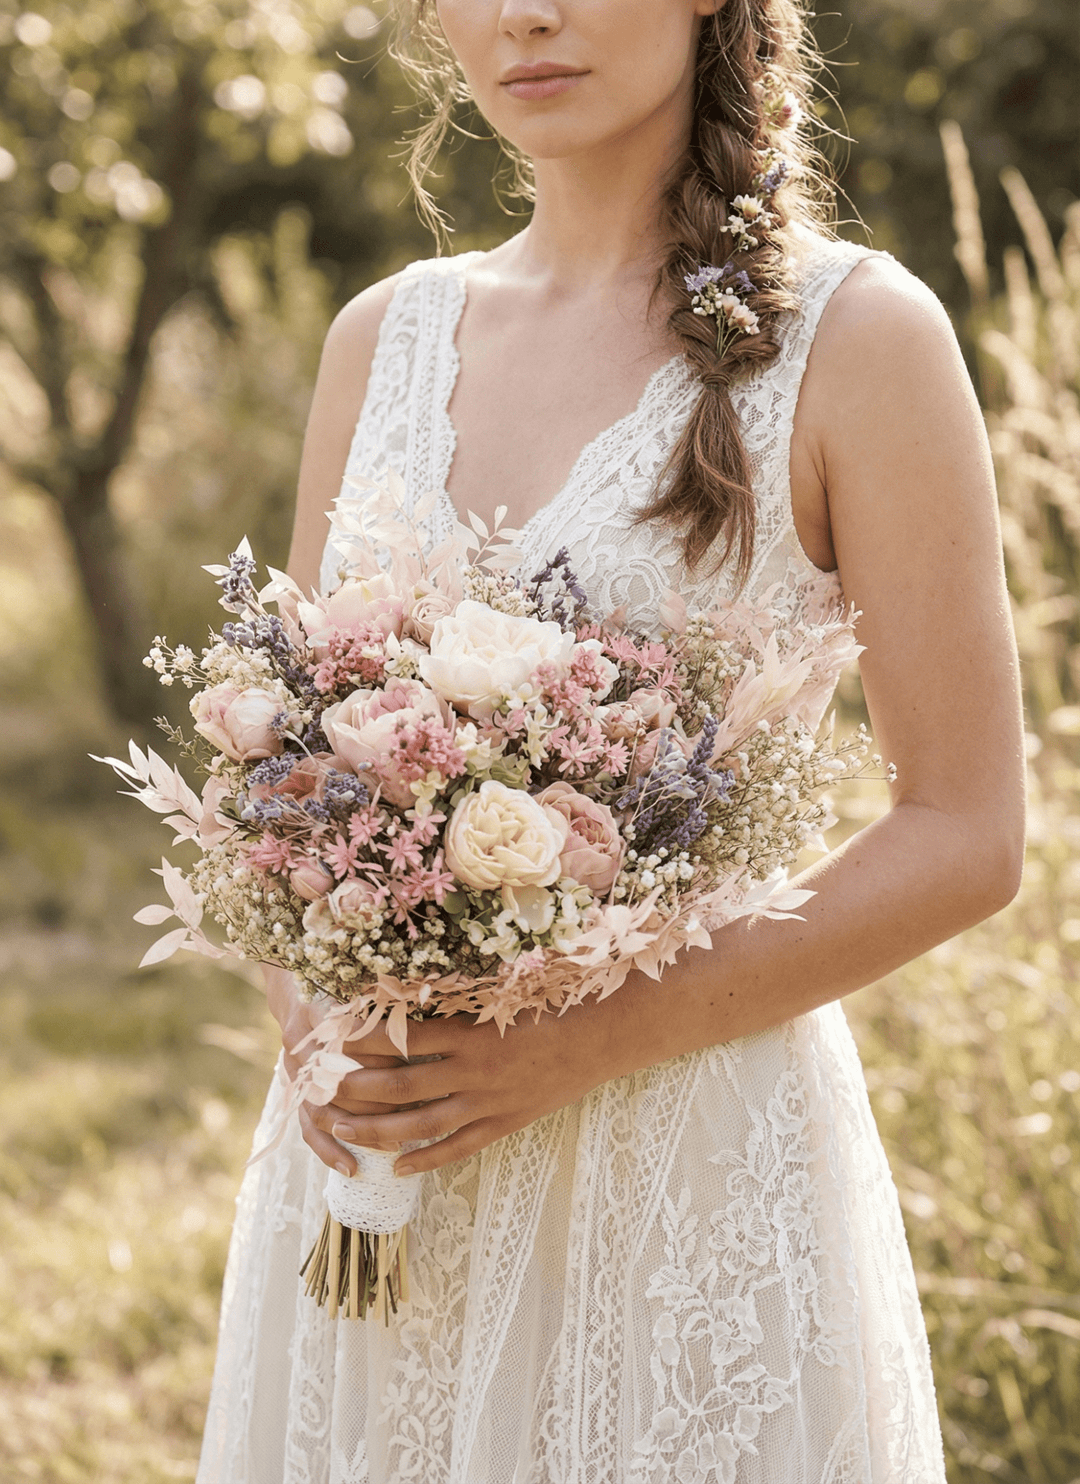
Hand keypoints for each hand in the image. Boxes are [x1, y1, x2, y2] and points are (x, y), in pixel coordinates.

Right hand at [263, 967, 406, 1176]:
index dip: (389, 1056)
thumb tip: (445, 1008)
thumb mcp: (366, 983)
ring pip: (325, 1110)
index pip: (356, 1042)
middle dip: (380, 1099)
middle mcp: (301, 1041)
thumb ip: (393, 998)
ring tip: (395, 1144)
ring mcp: (294, 1071)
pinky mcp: (294, 1092)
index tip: (425, 1065)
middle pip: (340, 1080)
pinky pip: (308, 1129)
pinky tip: (352, 1169)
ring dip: (360, 1129)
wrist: (299, 989)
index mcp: (321, 1008)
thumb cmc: (347, 984)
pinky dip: (329, 1151)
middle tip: (421, 1110)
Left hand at [302, 1001, 616, 1177]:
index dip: (364, 1039)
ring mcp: (489, 1102)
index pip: (403, 1038)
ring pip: (421, 1124)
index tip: (332, 1036)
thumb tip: (415, 979)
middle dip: (356, 1089)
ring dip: (378, 1130)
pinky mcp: (505, 1123)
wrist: (605, 1034)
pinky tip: (398, 1167)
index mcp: (471, 1031)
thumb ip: (461, 991)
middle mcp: (474, 1070)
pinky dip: (426, 1159)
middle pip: (400, 1085)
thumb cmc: (555, 1000)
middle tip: (321, 1090)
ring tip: (343, 1131)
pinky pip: (458, 1148)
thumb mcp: (506, 989)